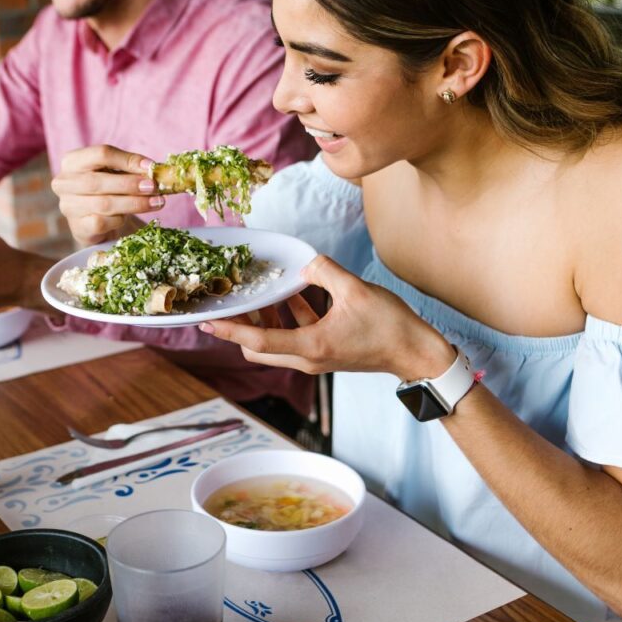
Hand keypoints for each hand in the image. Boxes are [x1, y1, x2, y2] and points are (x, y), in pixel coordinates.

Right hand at [51, 144, 164, 245]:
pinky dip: (120, 220)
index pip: (100, 154)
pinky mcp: (77, 227)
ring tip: (156, 202)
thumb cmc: (108, 191)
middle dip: (130, 184)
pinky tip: (128, 218)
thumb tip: (153, 169)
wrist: (96, 222)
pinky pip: (102, 222)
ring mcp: (68, 206)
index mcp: (72, 161)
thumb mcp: (116, 173)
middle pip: (98, 181)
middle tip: (153, 187)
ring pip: (103, 203)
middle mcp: (64, 182)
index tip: (150, 167)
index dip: (128, 160)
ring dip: (134, 203)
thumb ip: (130, 169)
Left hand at [200, 255, 454, 378]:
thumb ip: (324, 271)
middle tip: (229, 302)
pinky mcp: (325, 350)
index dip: (229, 330)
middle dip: (239, 327)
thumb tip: (305, 264)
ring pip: (274, 343)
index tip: (205, 322)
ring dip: (262, 321)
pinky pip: (294, 335)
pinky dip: (286, 317)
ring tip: (256, 294)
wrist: (416, 353)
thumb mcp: (356, 290)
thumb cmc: (390, 326)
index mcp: (311, 346)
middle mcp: (308, 357)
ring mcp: (316, 356)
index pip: (257, 341)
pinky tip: (291, 293)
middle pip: (257, 348)